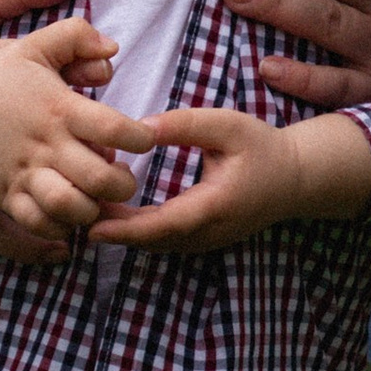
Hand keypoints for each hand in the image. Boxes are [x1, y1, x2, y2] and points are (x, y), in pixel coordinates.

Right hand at [0, 22, 153, 250]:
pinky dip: (59, 227)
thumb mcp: (33, 47)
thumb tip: (113, 48)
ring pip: (71, 207)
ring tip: (94, 200)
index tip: (143, 139)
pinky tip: (67, 215)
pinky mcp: (6, 195)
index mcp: (58, 108)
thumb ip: (76, 36)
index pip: (113, 128)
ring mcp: (24, 173)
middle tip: (123, 178)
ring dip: (92, 209)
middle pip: (101, 179)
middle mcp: (45, 144)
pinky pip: (39, 223)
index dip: (140, 139)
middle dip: (124, 185)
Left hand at [89, 102, 370, 252]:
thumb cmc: (262, 147)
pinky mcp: (203, 239)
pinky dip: (137, 231)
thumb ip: (184, 125)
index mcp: (214, 206)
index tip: (90, 227)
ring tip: (85, 208)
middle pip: (151, 241)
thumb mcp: (226, 125)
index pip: (162, 226)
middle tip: (73, 211)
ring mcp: (206, 240)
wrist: (296, 178)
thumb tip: (140, 128)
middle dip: (112, 230)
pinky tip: (113, 211)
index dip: (124, 231)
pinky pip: (164, 241)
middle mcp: (208, 232)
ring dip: (122, 232)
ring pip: (155, 244)